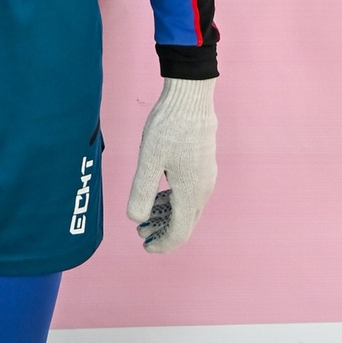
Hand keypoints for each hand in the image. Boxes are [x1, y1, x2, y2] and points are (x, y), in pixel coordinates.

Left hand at [125, 77, 216, 253]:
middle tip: (140, 233)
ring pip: (187, 207)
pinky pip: (190, 192)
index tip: (145, 246)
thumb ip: (142, 192)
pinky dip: (174, 200)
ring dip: (167, 215)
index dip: (162, 245)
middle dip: (162, 232)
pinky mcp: (203, 163)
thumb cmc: (169, 126)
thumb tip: (135, 220)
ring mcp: (206, 176)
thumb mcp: (149, 160)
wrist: (191, 96)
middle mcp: (203, 189)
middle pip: (185, 223)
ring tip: (146, 215)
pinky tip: (159, 193)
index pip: (179, 233)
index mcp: (190, 193)